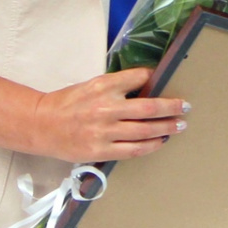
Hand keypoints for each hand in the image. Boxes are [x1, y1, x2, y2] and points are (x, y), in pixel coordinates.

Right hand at [31, 67, 188, 160]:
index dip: (155, 78)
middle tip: (186, 107)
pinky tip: (160, 141)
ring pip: (145, 130)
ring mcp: (104, 131)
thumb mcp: (92, 85)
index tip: (169, 81)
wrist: (42, 125)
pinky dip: (151, 145)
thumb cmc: (68, 103)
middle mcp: (105, 108)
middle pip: (149, 107)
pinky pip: (133, 150)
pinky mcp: (100, 150)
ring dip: (166, 128)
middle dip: (171, 107)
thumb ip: (116, 85)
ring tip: (180, 125)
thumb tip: (146, 84)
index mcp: (102, 86)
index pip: (138, 78)